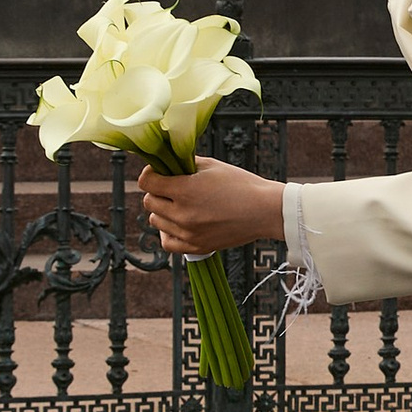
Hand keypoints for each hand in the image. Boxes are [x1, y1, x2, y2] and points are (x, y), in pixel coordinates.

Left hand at [135, 160, 284, 257]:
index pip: (146, 182)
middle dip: (157, 191)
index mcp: (185, 190)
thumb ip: (184, 164)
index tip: (160, 172)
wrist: (265, 211)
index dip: (151, 173)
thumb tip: (166, 164)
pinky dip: (167, 232)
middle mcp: (182, 213)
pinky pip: (167, 242)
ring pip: (156, 221)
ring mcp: (188, 233)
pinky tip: (177, 223)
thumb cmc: (241, 185)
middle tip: (172, 187)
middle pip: (149, 202)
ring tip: (179, 205)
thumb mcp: (212, 166)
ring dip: (162, 211)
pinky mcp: (196, 247)